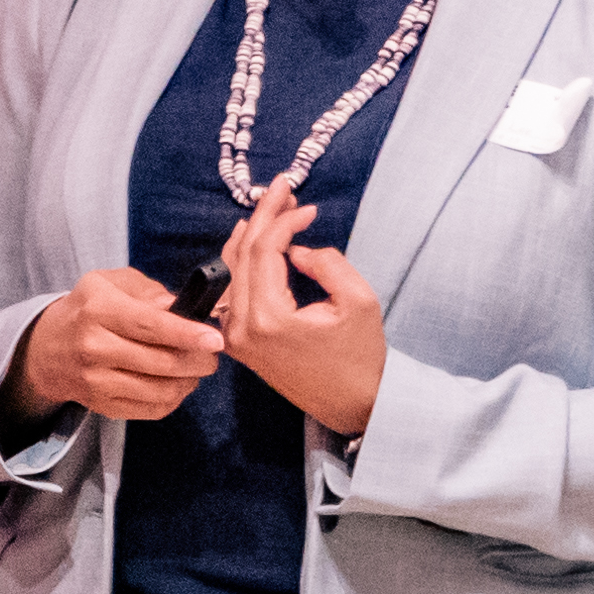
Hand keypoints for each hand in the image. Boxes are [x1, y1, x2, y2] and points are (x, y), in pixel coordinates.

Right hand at [9, 263, 229, 427]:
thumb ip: (149, 291)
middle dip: (199, 360)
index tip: (215, 339)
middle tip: (212, 355)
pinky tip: (177, 384)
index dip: (187, 334)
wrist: (47, 348)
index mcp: (98, 310)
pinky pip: (151, 409)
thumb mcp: (112, 284)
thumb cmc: (89, 309)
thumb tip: (181, 308)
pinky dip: (174, 399)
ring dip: (189, 381)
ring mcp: (96, 380)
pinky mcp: (101, 404)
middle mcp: (94, 347)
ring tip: (196, 369)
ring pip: (160, 390)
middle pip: (160, 361)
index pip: (150, 326)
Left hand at [213, 202, 395, 441]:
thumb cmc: (362, 356)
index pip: (264, 251)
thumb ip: (329, 264)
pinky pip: (232, 292)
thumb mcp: (360, 302)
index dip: (283, 221)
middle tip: (282, 188)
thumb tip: (298, 250)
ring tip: (273, 207)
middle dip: (263, 217)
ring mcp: (235, 337)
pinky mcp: (239, 342)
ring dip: (251, 236)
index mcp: (268, 319)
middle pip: (241, 256)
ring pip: (231, 271)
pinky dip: (242, 262)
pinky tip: (253, 240)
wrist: (355, 405)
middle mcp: (241, 328)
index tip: (308, 206)